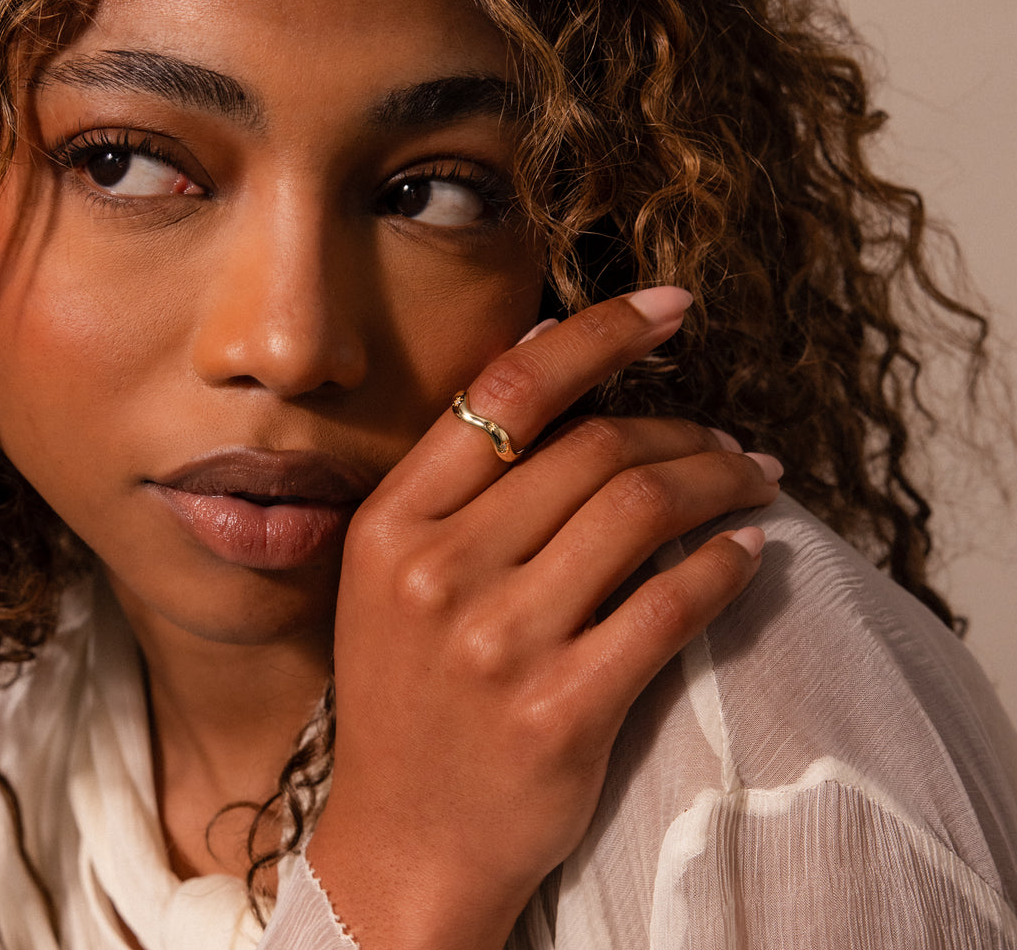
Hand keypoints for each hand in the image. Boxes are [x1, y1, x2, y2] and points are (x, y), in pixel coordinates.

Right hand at [308, 289, 780, 949]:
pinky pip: (673, 606)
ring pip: (644, 512)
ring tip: (756, 481)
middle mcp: (439, 573)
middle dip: (685, 429)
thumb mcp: (395, 575)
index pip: (507, 394)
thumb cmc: (409, 698)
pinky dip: (728, 565)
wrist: (406, 843)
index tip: (670, 307)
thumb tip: (539, 349)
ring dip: (722, 483)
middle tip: (731, 442)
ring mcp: (499, 644)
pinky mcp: (562, 710)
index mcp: (392, 524)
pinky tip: (752, 553)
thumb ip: (460, 474)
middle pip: (595, 449)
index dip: (598, 333)